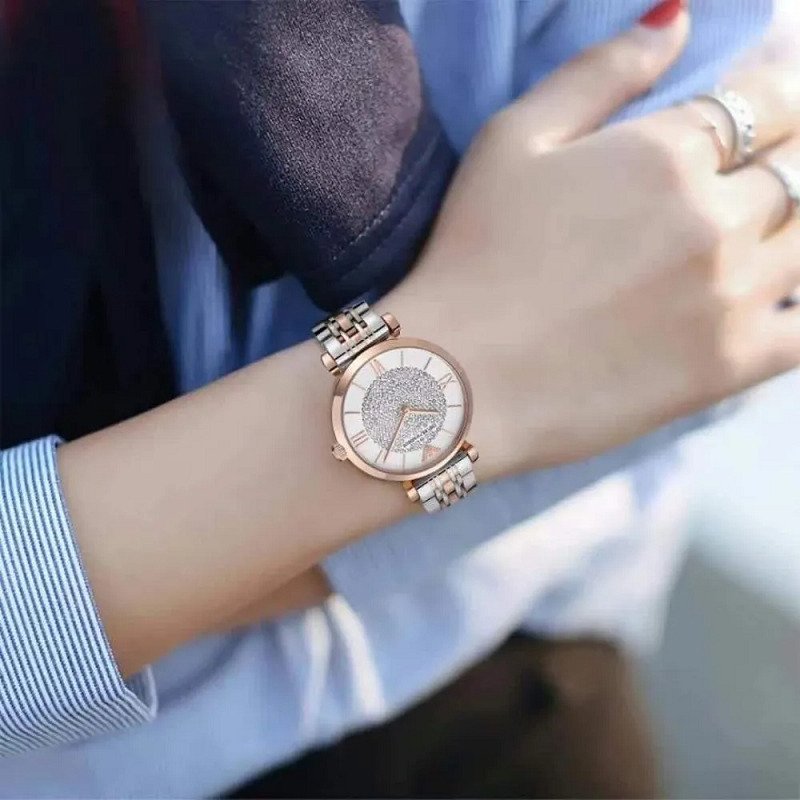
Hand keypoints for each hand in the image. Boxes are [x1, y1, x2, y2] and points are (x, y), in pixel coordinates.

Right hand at [389, 5, 799, 472]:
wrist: (459, 379)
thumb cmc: (470, 256)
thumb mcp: (512, 140)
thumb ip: (601, 71)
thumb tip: (676, 17)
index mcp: (666, 153)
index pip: (770, 98)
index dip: (779, 96)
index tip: (771, 110)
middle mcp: (716, 217)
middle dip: (790, 158)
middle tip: (764, 174)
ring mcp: (732, 295)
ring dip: (795, 226)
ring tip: (768, 231)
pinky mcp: (730, 366)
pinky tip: (781, 296)